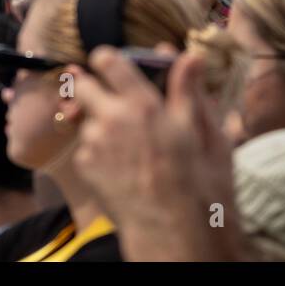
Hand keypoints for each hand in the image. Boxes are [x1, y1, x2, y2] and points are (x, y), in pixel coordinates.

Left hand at [71, 47, 241, 260]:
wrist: (172, 229)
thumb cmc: (196, 181)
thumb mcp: (202, 130)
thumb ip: (189, 89)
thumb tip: (191, 56)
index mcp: (143, 103)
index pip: (108, 61)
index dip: (107, 60)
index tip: (111, 64)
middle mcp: (112, 118)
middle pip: (82, 86)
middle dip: (91, 88)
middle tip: (110, 100)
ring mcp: (95, 143)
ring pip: (85, 119)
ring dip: (98, 124)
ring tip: (125, 144)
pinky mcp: (85, 166)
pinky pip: (86, 148)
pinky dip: (97, 152)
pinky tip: (120, 165)